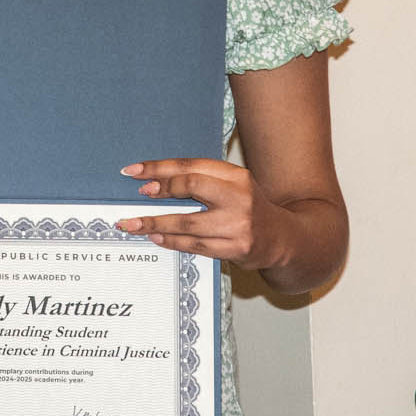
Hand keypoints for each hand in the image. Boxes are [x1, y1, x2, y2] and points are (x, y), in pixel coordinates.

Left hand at [114, 158, 284, 269]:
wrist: (283, 239)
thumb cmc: (250, 209)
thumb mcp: (233, 187)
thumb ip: (201, 181)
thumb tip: (154, 183)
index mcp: (237, 176)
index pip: (191, 166)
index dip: (159, 167)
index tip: (134, 171)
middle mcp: (239, 197)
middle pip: (191, 186)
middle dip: (160, 189)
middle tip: (140, 194)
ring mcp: (238, 225)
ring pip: (188, 222)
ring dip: (155, 224)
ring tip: (132, 224)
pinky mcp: (236, 249)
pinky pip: (196, 245)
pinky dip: (172, 242)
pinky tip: (156, 238)